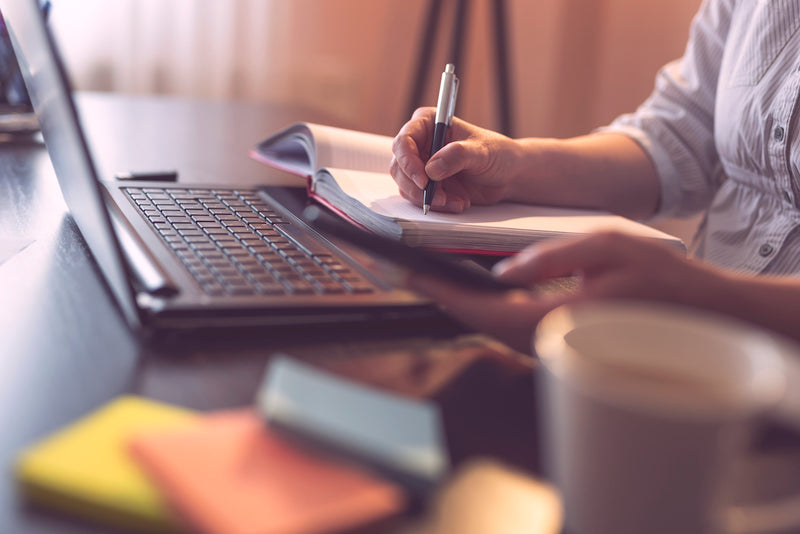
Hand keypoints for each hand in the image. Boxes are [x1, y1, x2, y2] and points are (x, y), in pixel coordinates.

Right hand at [390, 107, 520, 212]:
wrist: (507, 175)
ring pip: (406, 185)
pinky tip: (458, 202)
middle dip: (417, 186)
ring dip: (428, 198)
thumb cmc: (497, 154)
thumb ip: (457, 156)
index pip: (404, 141)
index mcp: (428, 123)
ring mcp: (422, 165)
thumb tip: (432, 168)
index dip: (408, 162)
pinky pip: (419, 198)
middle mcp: (420, 143)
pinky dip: (437, 205)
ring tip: (454, 200)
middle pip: (399, 166)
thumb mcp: (481, 152)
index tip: (424, 180)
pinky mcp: (427, 184)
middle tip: (439, 197)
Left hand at [405, 231, 709, 353]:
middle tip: (411, 271)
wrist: (698, 311)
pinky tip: (477, 293)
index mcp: (559, 318)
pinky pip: (513, 330)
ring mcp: (557, 347)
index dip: (444, 294)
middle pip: (482, 324)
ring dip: (463, 307)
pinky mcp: (562, 343)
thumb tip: (504, 270)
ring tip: (435, 278)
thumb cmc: (661, 276)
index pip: (485, 311)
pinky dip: (487, 313)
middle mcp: (552, 341)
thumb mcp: (607, 246)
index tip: (412, 275)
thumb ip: (552, 256)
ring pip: (495, 331)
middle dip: (444, 299)